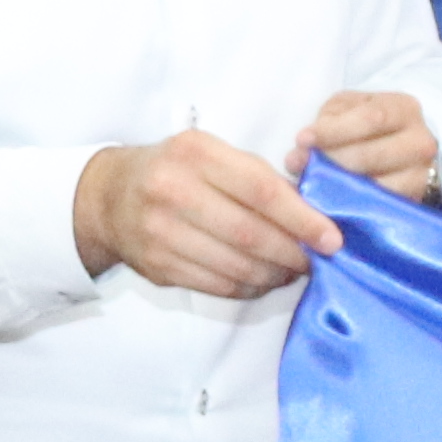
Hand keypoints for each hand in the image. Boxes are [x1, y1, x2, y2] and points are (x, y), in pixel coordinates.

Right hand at [73, 129, 337, 296]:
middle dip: (292, 253)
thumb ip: (257, 176)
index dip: (302, 218)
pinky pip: (218, 286)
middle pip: (250, 234)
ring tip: (292, 270)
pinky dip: (250, 287)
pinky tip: (263, 280)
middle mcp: (173, 191)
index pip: (261, 190)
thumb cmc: (176, 170)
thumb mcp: (211, 154)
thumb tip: (312, 214)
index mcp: (195, 153)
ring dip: (274, 274)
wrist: (110, 196)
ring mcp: (161, 232)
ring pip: (236, 266)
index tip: (332, 238)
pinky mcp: (158, 266)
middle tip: (315, 259)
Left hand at [298, 87, 441, 200]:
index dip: (334, 130)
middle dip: (331, 161)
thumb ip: (327, 122)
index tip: (302, 139)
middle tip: (300, 165)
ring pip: (376, 185)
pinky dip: (351, 205)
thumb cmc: (369, 124)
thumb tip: (299, 155)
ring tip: (311, 183)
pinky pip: (379, 208)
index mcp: (405, 109)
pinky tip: (331, 200)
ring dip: (337, 186)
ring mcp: (420, 176)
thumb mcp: (350, 108)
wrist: (404, 147)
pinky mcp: (413, 203)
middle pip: (372, 155)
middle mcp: (421, 143)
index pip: (371, 118)